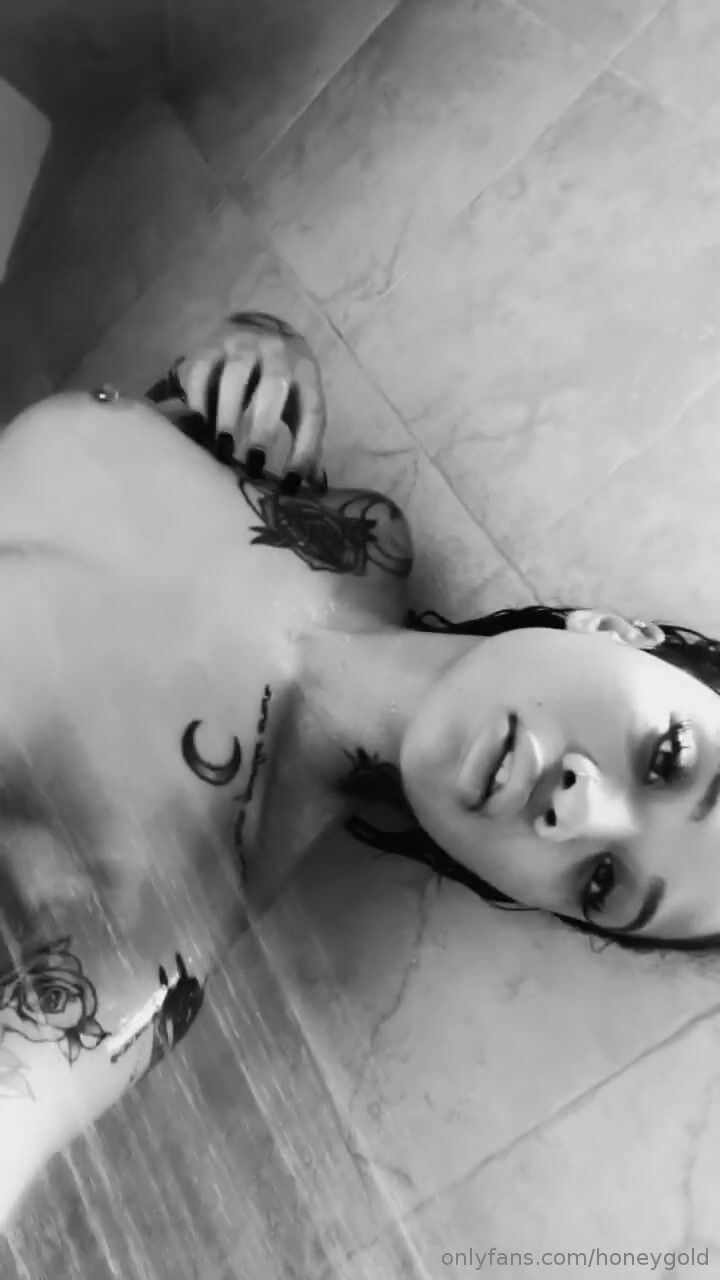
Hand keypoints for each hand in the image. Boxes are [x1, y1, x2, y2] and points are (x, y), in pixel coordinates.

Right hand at [177, 312, 326, 491]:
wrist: (257, 332)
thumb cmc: (284, 387)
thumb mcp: (300, 407)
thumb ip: (306, 442)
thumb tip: (314, 488)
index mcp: (306, 374)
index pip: (311, 412)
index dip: (304, 449)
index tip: (289, 484)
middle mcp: (278, 354)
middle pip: (274, 386)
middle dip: (264, 428)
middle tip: (253, 466)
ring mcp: (242, 345)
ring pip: (235, 376)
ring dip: (228, 415)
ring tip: (221, 451)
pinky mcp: (210, 347)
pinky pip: (202, 372)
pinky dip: (198, 401)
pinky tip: (197, 429)